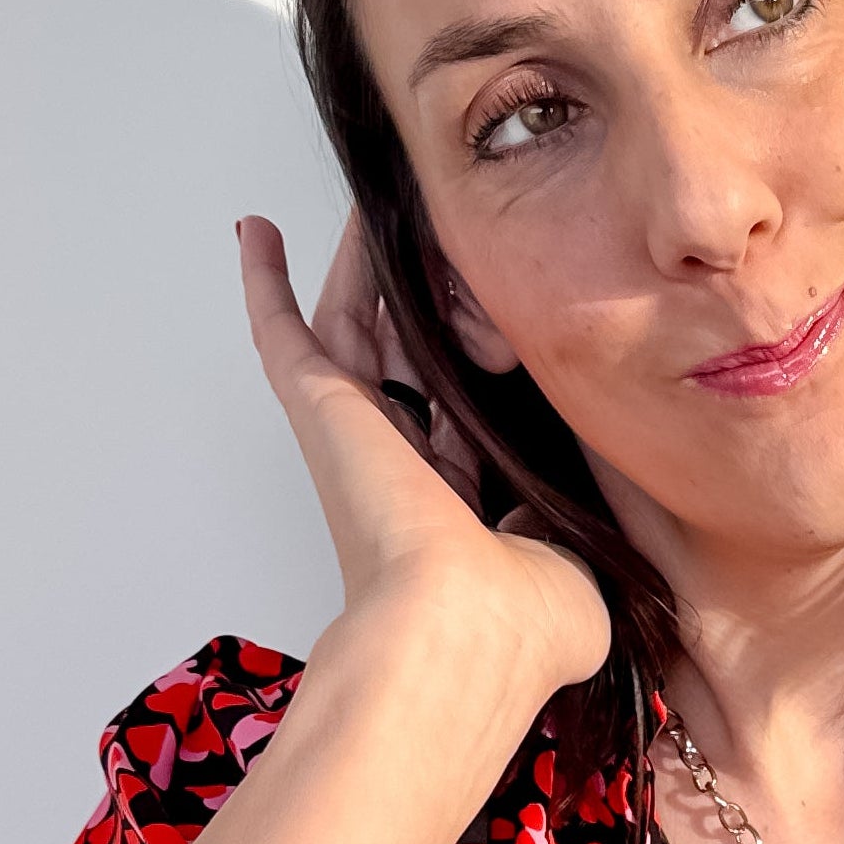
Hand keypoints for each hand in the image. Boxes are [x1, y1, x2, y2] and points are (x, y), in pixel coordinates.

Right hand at [236, 212, 608, 690]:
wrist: (462, 634)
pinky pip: (286, 337)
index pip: (461, 421)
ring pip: (353, 332)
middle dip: (418, 301)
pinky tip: (260, 235)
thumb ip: (579, 523)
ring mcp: (359, 444)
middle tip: (429, 238)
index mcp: (461, 515)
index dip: (476, 367)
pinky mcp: (324, 417)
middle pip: (406, 360)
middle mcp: (404, 475)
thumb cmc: (519, 628)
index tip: (491, 322)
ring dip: (359, 271)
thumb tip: (583, 492)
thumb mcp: (581, 570)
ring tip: (369, 209)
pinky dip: (265, 285)